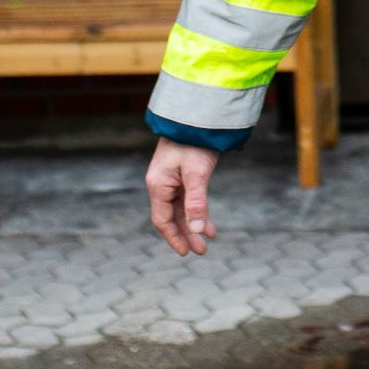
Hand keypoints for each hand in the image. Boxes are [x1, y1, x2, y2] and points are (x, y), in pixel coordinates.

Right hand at [145, 137, 220, 256]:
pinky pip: (187, 199)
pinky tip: (209, 222)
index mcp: (158, 185)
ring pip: (180, 209)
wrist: (196, 116)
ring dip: (193, 224)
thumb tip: (197, 230)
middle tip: (201, 251)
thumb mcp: (197, 173)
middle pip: (172, 217)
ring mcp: (171, 179)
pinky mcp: (182, 174)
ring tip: (208, 240)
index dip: (174, 237)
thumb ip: (197, 202)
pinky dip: (197, 211)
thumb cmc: (194, 142)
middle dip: (186, 234)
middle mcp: (161, 184)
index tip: (186, 253)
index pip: (163, 219)